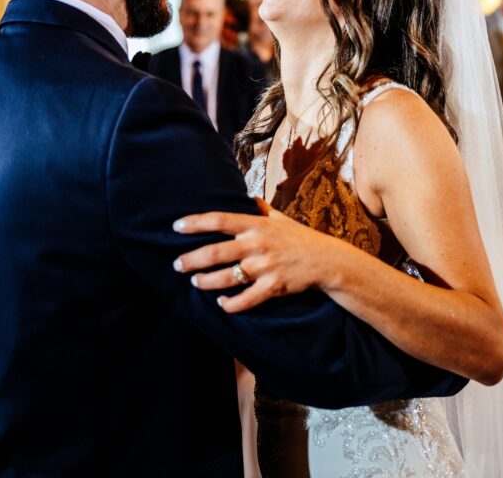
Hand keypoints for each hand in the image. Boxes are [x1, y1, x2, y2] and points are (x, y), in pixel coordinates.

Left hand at [172, 198, 351, 312]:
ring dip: (206, 282)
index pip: (219, 220)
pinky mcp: (273, 287)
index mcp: (256, 225)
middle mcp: (257, 244)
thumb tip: (248, 197)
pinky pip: (245, 300)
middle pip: (216, 252)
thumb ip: (262, 209)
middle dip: (192, 259)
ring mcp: (265, 267)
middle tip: (177, 265)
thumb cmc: (300, 238)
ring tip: (195, 282)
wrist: (325, 260)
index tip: (176, 226)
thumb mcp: (281, 219)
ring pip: (226, 278)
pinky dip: (231, 304)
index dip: (195, 223)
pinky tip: (222, 304)